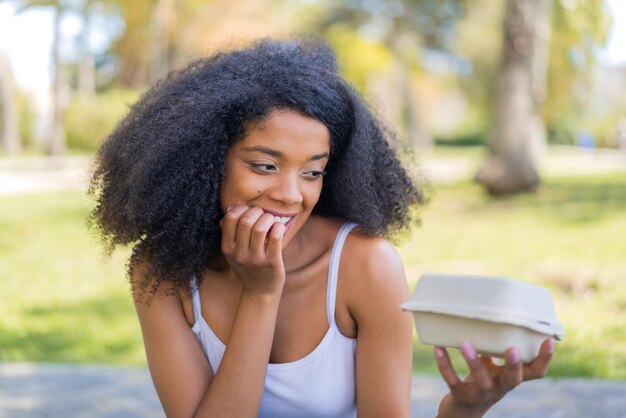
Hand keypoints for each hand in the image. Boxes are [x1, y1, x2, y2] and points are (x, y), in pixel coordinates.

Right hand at [219, 205, 285, 295]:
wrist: (260, 290)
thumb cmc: (248, 265)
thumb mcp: (233, 252)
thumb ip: (229, 231)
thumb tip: (232, 207)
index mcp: (228, 248)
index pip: (230, 218)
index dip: (241, 208)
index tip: (249, 211)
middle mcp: (239, 254)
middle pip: (245, 221)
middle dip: (257, 211)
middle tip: (263, 215)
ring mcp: (255, 259)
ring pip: (260, 228)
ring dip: (268, 218)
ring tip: (271, 221)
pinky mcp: (271, 263)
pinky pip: (275, 237)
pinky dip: (278, 227)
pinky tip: (278, 228)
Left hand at [435, 339, 553, 417]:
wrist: (462, 412)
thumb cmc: (481, 382)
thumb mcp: (493, 368)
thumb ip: (495, 349)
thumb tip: (496, 318)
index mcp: (510, 379)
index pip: (535, 373)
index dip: (544, 359)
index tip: (548, 340)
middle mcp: (499, 388)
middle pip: (513, 379)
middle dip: (514, 365)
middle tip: (513, 349)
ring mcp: (480, 394)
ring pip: (481, 380)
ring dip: (473, 361)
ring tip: (465, 343)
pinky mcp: (460, 395)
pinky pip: (452, 380)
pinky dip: (444, 364)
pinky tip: (438, 348)